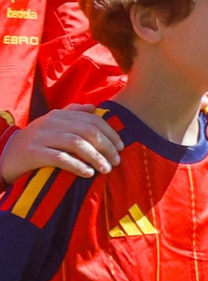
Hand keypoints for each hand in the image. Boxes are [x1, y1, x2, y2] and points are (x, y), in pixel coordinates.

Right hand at [0, 105, 121, 181]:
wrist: (4, 154)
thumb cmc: (35, 141)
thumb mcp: (51, 124)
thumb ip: (71, 113)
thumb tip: (93, 107)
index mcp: (59, 114)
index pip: (93, 120)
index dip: (110, 133)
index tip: (121, 147)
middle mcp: (51, 122)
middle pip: (88, 131)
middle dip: (107, 146)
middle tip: (117, 161)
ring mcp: (41, 137)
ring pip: (77, 143)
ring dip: (96, 157)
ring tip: (106, 169)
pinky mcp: (33, 153)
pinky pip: (60, 158)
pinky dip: (77, 165)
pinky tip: (88, 173)